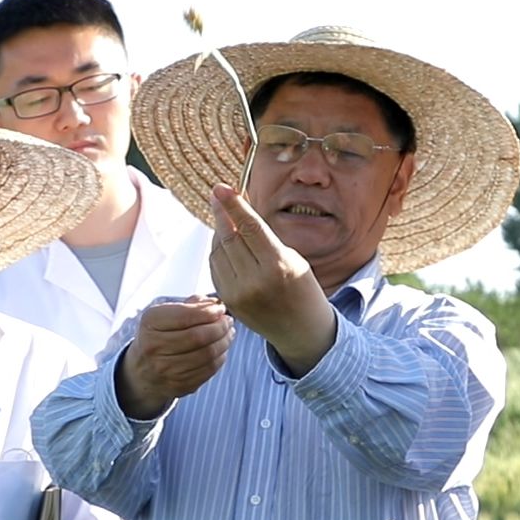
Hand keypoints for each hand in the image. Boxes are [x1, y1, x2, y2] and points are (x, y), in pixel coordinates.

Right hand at [115, 296, 232, 418]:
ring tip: (229, 333)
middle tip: (228, 322)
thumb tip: (216, 304)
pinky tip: (221, 349)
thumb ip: (190, 305)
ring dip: (224, 342)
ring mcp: (166, 369)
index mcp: (151, 323)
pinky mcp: (179, 384)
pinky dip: (220, 357)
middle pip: (199, 336)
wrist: (143, 370)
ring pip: (207, 354)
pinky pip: (208, 370)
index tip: (220, 309)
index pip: (186, 316)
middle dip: (220, 327)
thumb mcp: (165, 315)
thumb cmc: (159, 335)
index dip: (209, 312)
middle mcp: (155, 347)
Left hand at [208, 184, 336, 375]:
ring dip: (220, 231)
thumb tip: (239, 212)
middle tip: (218, 195)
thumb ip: (265, 238)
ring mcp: (239, 293)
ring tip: (226, 219)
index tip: (221, 187)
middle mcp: (255, 280)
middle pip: (230, 236)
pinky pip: (216, 268)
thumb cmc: (303, 290)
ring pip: (219, 251)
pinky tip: (225, 244)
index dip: (233, 204)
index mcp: (277, 266)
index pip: (250, 227)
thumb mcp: (293, 259)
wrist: (302, 332)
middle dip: (222, 212)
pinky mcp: (229, 302)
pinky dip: (218, 252)